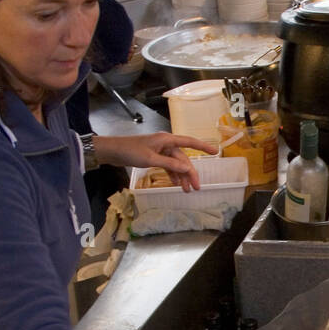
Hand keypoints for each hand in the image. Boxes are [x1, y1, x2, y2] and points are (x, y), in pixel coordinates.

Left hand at [93, 132, 216, 190]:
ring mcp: (160, 150)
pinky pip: (168, 166)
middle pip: (183, 158)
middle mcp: (166, 143)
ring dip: (181, 176)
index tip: (216, 152)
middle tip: (196, 187)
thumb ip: (170, 164)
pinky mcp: (155, 156)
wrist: (112, 151)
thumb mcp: (151, 159)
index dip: (203, 147)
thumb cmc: (130, 151)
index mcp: (167, 140)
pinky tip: (176, 184)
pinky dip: (172, 175)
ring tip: (187, 190)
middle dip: (190, 173)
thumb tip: (187, 169)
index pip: (189, 142)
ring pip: (176, 164)